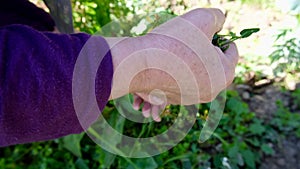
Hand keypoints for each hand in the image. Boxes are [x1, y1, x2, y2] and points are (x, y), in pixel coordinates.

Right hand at [107, 8, 238, 119]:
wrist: (140, 65)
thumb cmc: (173, 42)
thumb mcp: (202, 19)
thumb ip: (218, 17)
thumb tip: (219, 22)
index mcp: (224, 74)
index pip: (231, 50)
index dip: (219, 36)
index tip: (205, 32)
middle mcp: (211, 91)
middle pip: (214, 64)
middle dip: (205, 50)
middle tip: (189, 40)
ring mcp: (191, 98)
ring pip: (197, 73)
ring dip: (191, 61)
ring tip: (176, 50)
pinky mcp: (175, 100)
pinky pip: (181, 81)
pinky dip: (177, 71)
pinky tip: (167, 62)